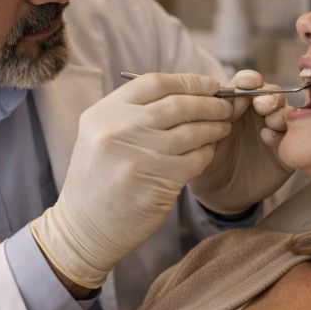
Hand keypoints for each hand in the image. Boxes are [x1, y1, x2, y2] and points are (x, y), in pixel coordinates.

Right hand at [31, 73, 233, 288]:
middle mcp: (117, 131)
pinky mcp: (155, 185)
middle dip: (209, 103)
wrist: (84, 228)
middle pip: (178, 104)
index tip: (210, 85)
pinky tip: (209, 152)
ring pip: (191, 132)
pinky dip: (207, 153)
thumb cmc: (98, 179)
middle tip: (226, 105)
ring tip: (223, 127)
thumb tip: (186, 91)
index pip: (155, 83)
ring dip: (214, 128)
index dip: (189, 81)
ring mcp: (136, 158)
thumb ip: (134, 112)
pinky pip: (194, 160)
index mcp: (103, 114)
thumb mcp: (101, 135)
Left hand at [187, 69, 294, 215]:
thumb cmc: (207, 160)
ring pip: (286, 112)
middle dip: (269, 95)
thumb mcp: (203, 137)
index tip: (246, 83)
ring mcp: (273, 132)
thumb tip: (229, 96)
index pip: (248, 83)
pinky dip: (284, 135)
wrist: (217, 194)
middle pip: (272, 93)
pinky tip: (269, 140)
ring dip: (280, 113)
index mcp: (237, 105)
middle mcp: (258, 114)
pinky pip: (293, 139)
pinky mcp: (285, 152)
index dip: (249, 80)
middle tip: (262, 106)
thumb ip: (214, 117)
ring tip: (270, 122)